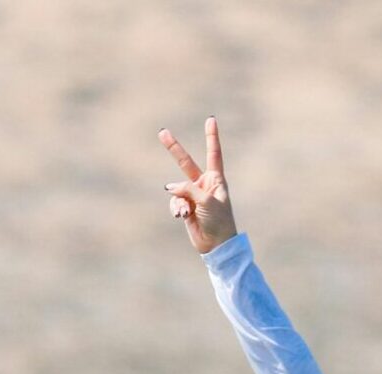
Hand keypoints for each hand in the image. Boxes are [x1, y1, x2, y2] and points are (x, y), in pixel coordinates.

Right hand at [158, 117, 237, 253]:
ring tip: (186, 212)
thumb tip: (169, 187)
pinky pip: (174, 202)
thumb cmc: (220, 221)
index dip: (211, 136)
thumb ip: (188, 189)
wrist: (216, 245)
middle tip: (162, 132)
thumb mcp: (207, 201)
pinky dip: (176, 209)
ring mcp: (193, 195)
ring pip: (176, 190)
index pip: (213, 153)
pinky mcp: (185, 207)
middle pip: (186, 163)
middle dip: (174, 149)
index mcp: (216, 179)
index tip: (211, 119)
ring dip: (179, 201)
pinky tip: (181, 217)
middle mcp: (204, 184)